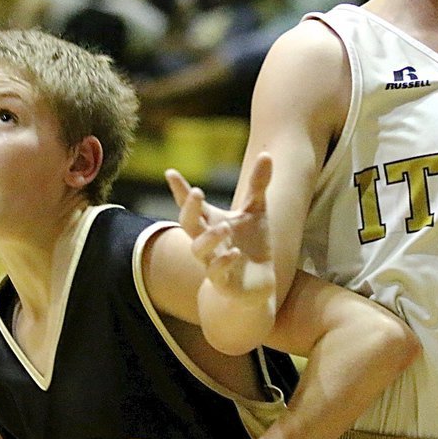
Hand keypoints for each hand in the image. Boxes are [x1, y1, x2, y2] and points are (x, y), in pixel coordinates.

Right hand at [166, 155, 274, 299]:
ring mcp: (212, 261)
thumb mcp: (257, 211)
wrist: (256, 284)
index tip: (171, 172)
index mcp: (210, 221)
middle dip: (190, 209)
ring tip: (223, 227)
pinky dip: (223, 262)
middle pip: (189, 224)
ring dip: (209, 238)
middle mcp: (206, 240)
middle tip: (197, 193)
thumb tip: (266, 154)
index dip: (180, 190)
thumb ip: (258, 184)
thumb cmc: (251, 244)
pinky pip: (216, 273)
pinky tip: (234, 253)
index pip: (191, 204)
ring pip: (199, 250)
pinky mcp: (223, 282)